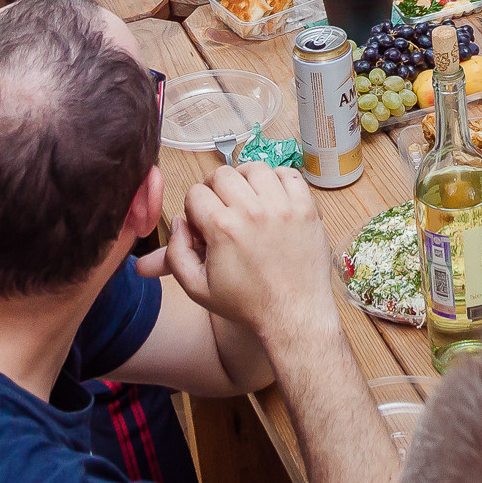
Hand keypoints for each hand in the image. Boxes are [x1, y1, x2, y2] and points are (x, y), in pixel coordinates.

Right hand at [141, 163, 335, 345]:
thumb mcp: (197, 289)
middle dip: (215, 190)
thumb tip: (177, 223)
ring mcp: (283, 207)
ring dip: (245, 180)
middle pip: (222, 174)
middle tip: (221, 208)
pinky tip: (273, 197)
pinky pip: (290, 175)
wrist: (293, 314)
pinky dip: (278, 180)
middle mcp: (253, 212)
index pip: (196, 192)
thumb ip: (175, 254)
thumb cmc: (247, 303)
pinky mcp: (306, 209)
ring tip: (247, 199)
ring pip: (255, 168)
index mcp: (223, 229)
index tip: (203, 225)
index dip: (194, 208)